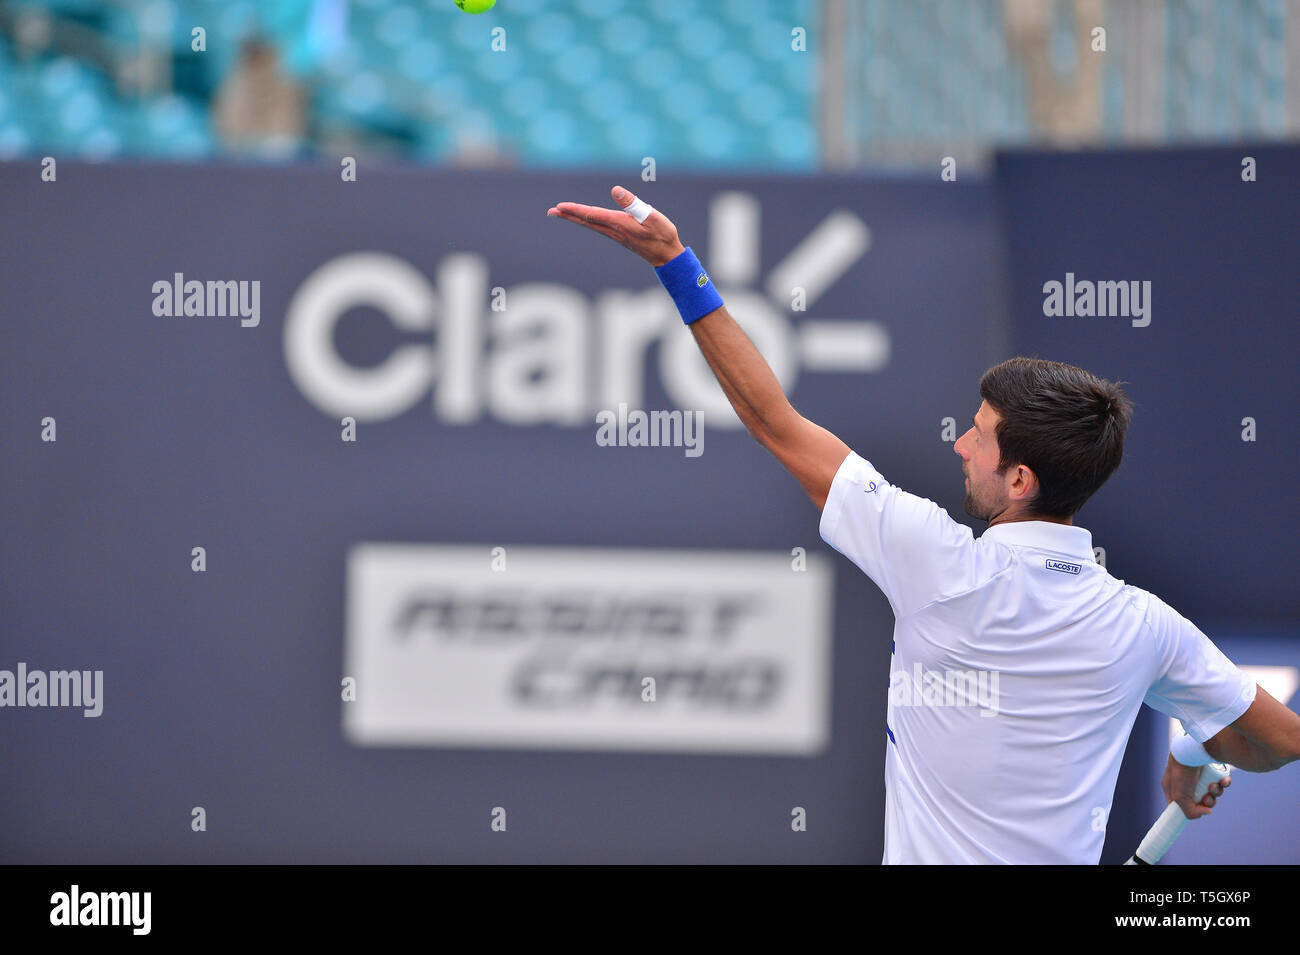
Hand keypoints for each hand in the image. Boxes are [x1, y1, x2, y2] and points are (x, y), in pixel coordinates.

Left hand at [547, 185, 686, 266]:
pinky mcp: (620, 236)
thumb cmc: (662, 235)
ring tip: (561, 213)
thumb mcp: (651, 216)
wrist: (667, 256)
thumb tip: (615, 190)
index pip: (592, 215)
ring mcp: (616, 234)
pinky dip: (587, 221)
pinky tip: (585, 219)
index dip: (575, 210)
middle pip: (586, 221)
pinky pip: (598, 227)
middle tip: (551, 211)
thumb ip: (633, 203)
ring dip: (575, 218)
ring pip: (590, 224)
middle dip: (568, 215)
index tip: (559, 207)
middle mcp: (614, 230)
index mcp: (619, 224)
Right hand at [1161, 754, 1230, 819]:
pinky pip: (1221, 781)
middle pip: (1201, 800)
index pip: (1182, 805)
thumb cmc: (1182, 771)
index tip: (1198, 811)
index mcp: (1174, 788)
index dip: (1192, 810)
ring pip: (1212, 792)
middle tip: (1208, 797)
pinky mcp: (1212, 769)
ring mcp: (1200, 775)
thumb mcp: (1180, 796)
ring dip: (1216, 792)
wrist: (1193, 749)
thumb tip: (1207, 813)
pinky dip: (1224, 783)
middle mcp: (1187, 782)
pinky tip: (1224, 781)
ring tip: (1214, 785)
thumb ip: (1189, 811)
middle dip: (1207, 801)